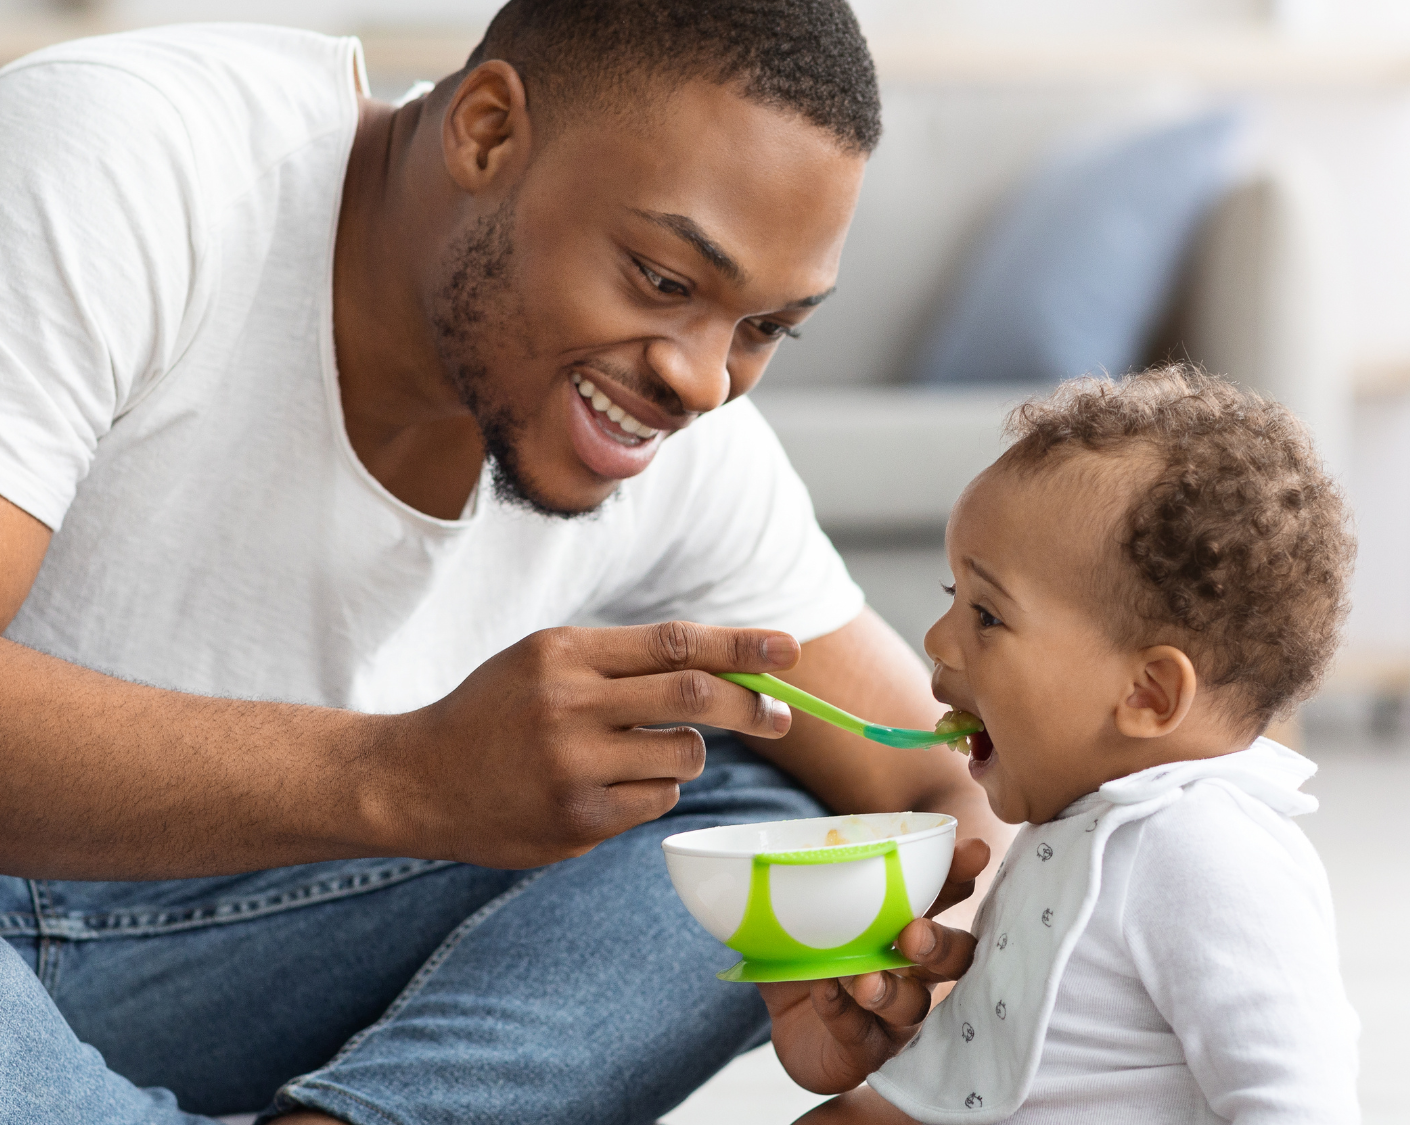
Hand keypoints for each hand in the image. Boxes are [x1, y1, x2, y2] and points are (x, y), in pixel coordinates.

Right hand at [383, 621, 798, 868]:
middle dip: (751, 705)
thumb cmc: (493, 713)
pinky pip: (656, 801)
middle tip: (780, 714)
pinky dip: (650, 792)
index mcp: (564, 652)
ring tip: (635, 755)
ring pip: (683, 757)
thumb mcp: (543, 663)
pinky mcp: (576, 819)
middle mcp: (569, 703)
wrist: (414, 779)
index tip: (789, 649)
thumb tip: (726, 669)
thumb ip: (622, 663)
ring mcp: (572, 765)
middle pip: (696, 695)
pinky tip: (602, 789)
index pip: (676, 641)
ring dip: (684, 755)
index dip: (741, 644)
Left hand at [760, 837, 990, 1094]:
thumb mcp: (808, 906)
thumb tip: (797, 842)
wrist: (785, 1014)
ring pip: (913, 1006)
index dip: (960, 874)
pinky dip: (842, 1012)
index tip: (974, 851)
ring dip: (891, 991)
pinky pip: (861, 1034)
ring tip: (865, 980)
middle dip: (940, 944)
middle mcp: (914, 970)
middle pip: (951, 958)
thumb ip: (813, 877)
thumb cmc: (809, 949)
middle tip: (914, 933)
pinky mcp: (866, 1050)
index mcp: (908, 923)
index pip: (944, 895)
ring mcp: (895, 1015)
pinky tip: (823, 992)